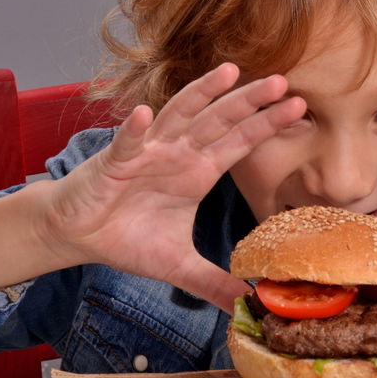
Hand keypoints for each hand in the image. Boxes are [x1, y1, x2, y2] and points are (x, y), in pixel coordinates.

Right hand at [40, 63, 305, 311]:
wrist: (78, 234)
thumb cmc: (127, 238)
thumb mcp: (179, 267)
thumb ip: (214, 283)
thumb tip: (248, 306)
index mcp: (198, 172)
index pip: (240, 143)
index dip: (266, 125)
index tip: (298, 108)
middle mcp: (179, 154)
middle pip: (220, 120)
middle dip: (249, 101)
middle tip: (283, 82)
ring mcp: (148, 153)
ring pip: (179, 116)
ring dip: (202, 94)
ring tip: (228, 72)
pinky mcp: (115, 162)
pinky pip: (126, 143)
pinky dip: (133, 129)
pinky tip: (141, 112)